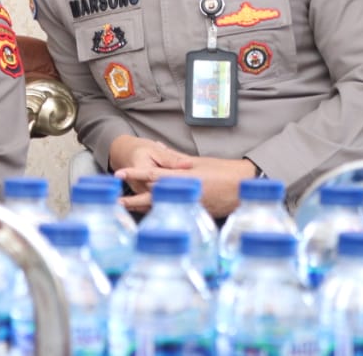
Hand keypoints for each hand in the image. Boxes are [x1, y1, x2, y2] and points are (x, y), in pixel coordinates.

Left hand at [112, 143, 256, 217]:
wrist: (245, 188)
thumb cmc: (223, 171)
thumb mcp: (197, 163)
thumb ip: (176, 159)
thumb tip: (159, 147)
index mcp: (184, 177)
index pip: (154, 175)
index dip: (135, 174)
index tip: (119, 173)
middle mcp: (184, 193)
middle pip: (153, 197)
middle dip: (133, 200)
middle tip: (116, 200)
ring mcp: (190, 206)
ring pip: (162, 208)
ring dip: (143, 208)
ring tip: (126, 208)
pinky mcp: (196, 215)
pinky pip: (175, 214)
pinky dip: (161, 213)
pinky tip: (150, 215)